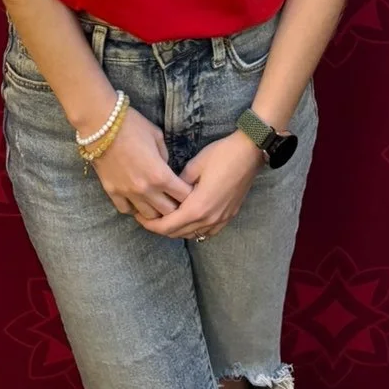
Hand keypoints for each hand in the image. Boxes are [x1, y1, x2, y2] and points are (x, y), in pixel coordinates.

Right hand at [91, 107, 193, 220]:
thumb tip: (166, 167)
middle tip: (177, 200)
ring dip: (156, 212)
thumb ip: (165, 156)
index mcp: (160, 174)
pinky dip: (134, 209)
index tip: (190, 191)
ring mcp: (127, 193)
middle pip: (168, 212)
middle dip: (176, 208)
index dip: (190, 194)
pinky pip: (126, 210)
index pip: (183, 195)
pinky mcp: (112, 192)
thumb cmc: (132, 125)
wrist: (100, 124)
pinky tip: (138, 201)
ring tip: (159, 204)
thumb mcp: (157, 136)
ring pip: (148, 216)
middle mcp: (145, 189)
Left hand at [138, 132, 262, 240]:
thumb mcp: (194, 165)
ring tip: (165, 218)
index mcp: (197, 208)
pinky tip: (188, 220)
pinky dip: (194, 230)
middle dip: (160, 228)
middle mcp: (209, 220)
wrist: (249, 153)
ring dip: (177, 230)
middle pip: (178, 233)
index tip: (139, 217)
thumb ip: (178, 184)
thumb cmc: (221, 155)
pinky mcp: (228, 216)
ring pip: (192, 234)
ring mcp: (220, 220)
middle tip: (148, 217)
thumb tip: (169, 191)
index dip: (151, 225)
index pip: (167, 226)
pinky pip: (207, 232)